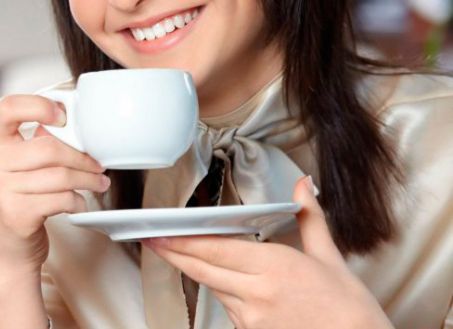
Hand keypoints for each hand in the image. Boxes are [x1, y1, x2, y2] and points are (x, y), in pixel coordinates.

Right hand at [0, 94, 108, 328]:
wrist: (2, 253)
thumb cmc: (14, 203)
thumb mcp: (12, 169)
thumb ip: (31, 146)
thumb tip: (73, 130)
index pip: (8, 107)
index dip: (39, 106)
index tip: (62, 116)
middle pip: (48, 147)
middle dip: (82, 157)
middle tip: (97, 164)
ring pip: (60, 175)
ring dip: (87, 180)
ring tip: (98, 183)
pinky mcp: (15, 214)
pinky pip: (61, 199)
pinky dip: (77, 201)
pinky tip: (78, 203)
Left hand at [143, 177, 392, 328]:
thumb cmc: (349, 307)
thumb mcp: (331, 258)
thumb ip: (310, 217)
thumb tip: (303, 185)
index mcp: (275, 268)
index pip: (215, 250)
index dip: (182, 241)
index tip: (159, 232)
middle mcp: (257, 294)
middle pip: (203, 270)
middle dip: (173, 254)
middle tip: (150, 239)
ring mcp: (252, 319)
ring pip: (213, 288)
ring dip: (197, 271)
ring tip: (175, 253)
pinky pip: (228, 309)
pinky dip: (222, 293)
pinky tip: (219, 281)